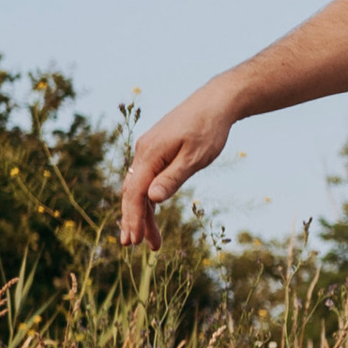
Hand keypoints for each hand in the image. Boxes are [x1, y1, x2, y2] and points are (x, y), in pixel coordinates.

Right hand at [118, 82, 240, 245]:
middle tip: (133, 246)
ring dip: (143, 212)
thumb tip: (152, 199)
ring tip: (150, 240)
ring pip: (139, 186)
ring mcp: (149, 150)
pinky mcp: (157, 150)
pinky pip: (147, 177)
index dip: (133, 218)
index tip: (133, 241)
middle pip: (132, 192)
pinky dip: (149, 197)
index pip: (135, 192)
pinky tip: (153, 212)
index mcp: (149, 154)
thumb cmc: (209, 129)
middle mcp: (143, 151)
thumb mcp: (195, 157)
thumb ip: (173, 178)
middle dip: (133, 220)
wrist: (216, 101)